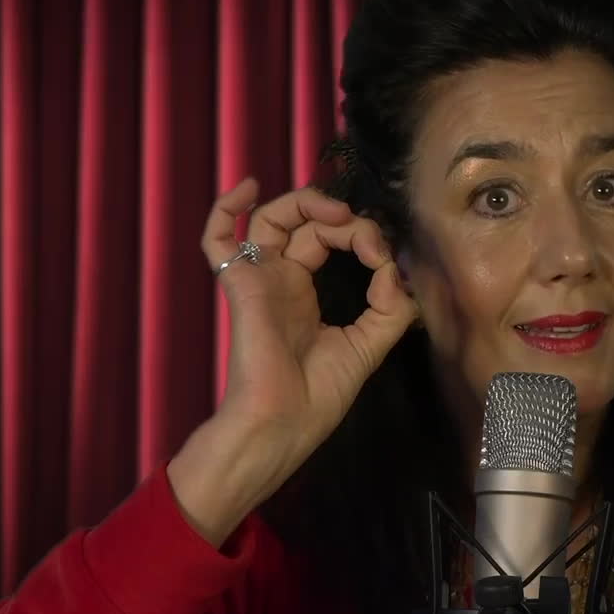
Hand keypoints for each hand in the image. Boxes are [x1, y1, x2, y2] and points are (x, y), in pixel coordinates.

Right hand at [168, 178, 415, 544]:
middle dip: (344, 219)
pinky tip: (251, 187)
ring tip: (336, 212)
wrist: (281, 425)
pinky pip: (218, 238)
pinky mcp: (241, 284)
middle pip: (307, 224)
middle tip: (365, 233)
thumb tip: (395, 270)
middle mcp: (282, 280)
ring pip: (273, 218)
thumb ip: (390, 307)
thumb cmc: (317, 397)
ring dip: (307, 202)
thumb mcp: (369, 346)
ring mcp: (260, 279)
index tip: (384, 259)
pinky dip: (227, 207)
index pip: (331, 241)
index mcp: (307, 294)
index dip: (362, 237)